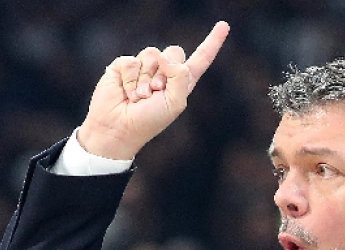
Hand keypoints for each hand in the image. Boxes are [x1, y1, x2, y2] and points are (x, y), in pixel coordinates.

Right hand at [77, 21, 229, 159]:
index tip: (224, 25)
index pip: (201, 58)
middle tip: (157, 92)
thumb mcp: (175, 103)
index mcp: (182, 82)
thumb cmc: (149, 121)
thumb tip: (165, 57)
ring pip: (152, 54)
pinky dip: (131, 80)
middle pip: (175, 50)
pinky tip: (127, 93)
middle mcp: (164, 72)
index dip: (212, 42)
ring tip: (141, 97)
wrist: (119, 128)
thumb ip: (180, 77)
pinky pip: (131, 61)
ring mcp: (144, 67)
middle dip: (166, 72)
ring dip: (146, 79)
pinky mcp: (124, 66)